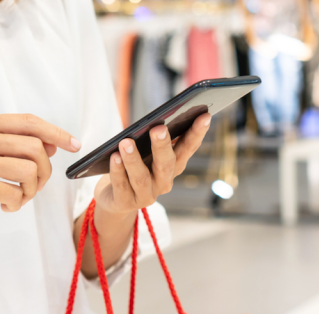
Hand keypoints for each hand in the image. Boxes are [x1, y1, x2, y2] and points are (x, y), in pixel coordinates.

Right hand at [0, 114, 79, 233]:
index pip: (28, 121)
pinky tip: (5, 206)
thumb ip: (12, 143)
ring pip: (29, 171)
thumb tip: (52, 142)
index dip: (56, 132)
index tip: (74, 144)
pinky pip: (14, 193)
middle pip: (35, 147)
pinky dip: (17, 203)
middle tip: (34, 187)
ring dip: (32, 191)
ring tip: (19, 197)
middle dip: (44, 172)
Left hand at [93, 114, 211, 215]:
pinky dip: (118, 171)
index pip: (188, 148)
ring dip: (134, 159)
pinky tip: (114, 157)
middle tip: (159, 128)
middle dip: (163, 146)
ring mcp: (146, 195)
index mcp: (174, 166)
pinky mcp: (126, 203)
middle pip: (166, 164)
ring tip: (126, 142)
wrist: (117, 200)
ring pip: (141, 178)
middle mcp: (163, 182)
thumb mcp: (148, 153)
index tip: (204, 115)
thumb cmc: (136, 167)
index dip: (197, 133)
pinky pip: (121, 186)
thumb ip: (154, 140)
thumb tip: (156, 120)